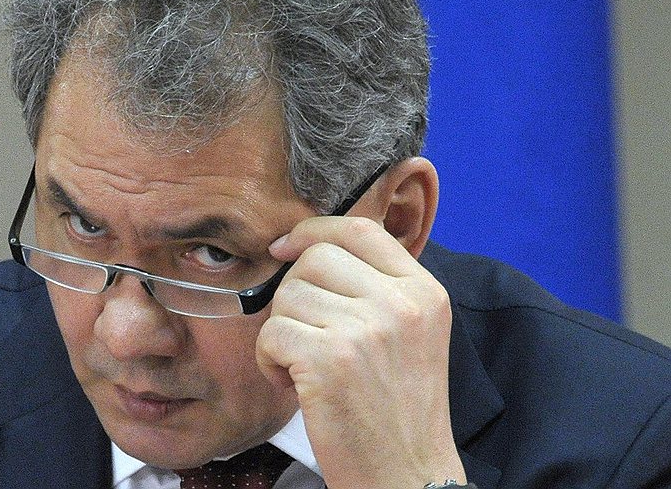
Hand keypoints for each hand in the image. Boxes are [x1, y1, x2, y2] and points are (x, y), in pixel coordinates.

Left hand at [255, 216, 464, 488]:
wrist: (406, 477)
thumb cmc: (396, 412)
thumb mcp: (409, 337)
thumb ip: (375, 290)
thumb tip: (308, 246)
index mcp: (425, 293)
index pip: (360, 229)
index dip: (313, 230)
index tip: (285, 247)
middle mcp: (401, 304)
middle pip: (314, 257)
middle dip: (293, 294)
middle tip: (304, 337)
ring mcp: (367, 329)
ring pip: (287, 296)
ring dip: (281, 333)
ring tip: (305, 370)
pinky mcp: (330, 359)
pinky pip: (271, 333)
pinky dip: (269, 362)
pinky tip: (294, 388)